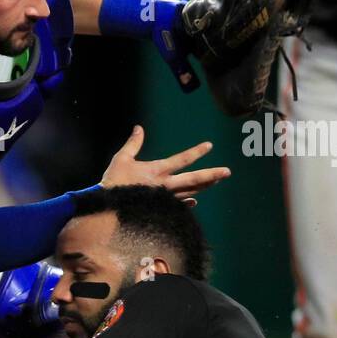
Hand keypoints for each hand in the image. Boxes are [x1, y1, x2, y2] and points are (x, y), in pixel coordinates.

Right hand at [100, 125, 228, 205]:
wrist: (109, 207)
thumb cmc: (115, 182)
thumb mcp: (121, 159)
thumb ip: (133, 143)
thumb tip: (139, 127)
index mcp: (157, 170)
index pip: (182, 159)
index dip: (196, 152)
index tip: (209, 146)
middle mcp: (166, 185)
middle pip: (194, 179)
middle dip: (212, 175)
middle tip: (227, 172)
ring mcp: (166, 199)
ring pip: (190, 192)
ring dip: (204, 186)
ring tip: (216, 181)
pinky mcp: (162, 209)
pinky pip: (180, 206)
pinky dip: (188, 203)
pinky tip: (195, 201)